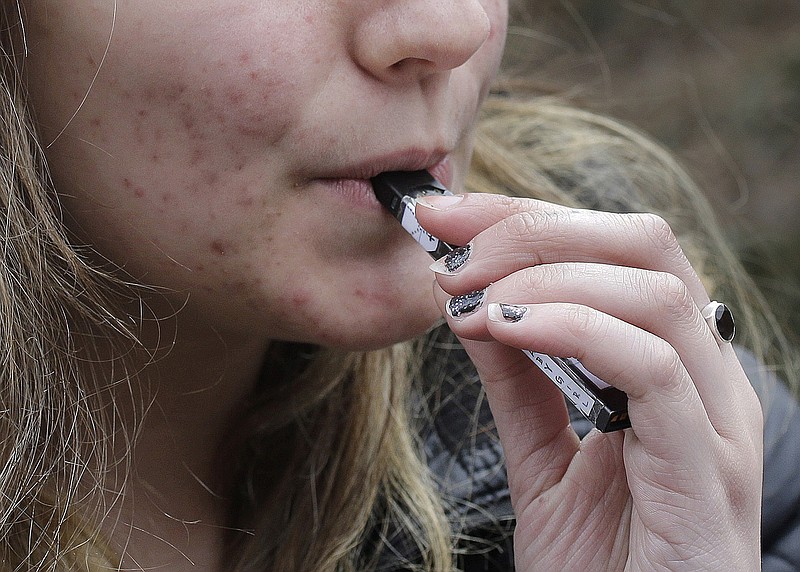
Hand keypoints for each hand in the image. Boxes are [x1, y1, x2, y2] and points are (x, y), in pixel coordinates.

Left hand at [416, 193, 762, 570]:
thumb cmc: (601, 566)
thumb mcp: (543, 458)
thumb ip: (520, 383)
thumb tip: (476, 306)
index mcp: (672, 366)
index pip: (614, 250)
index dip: (526, 218)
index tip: (445, 217)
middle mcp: (706, 379)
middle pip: (644, 245)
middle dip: (536, 229)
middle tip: (454, 253)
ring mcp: (717, 422)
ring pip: (653, 291)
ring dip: (547, 275)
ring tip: (471, 299)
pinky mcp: (710, 469)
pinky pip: (656, 366)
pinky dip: (575, 328)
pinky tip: (509, 330)